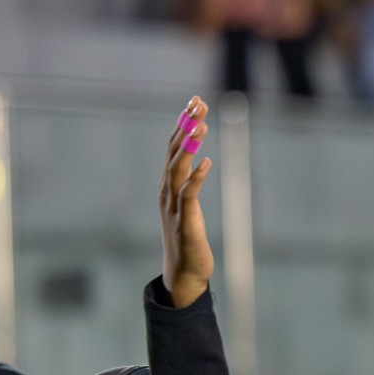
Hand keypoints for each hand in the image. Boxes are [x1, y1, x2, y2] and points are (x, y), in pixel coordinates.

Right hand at [160, 96, 213, 307]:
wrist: (184, 273)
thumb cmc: (188, 239)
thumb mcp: (188, 205)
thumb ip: (189, 183)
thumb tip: (199, 161)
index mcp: (168, 185)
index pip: (174, 146)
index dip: (183, 123)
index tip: (195, 101)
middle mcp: (167, 191)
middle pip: (174, 151)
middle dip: (186, 125)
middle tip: (198, 102)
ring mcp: (174, 206)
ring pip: (178, 168)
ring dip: (189, 145)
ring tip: (201, 124)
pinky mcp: (185, 220)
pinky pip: (189, 194)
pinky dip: (196, 177)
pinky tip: (207, 162)